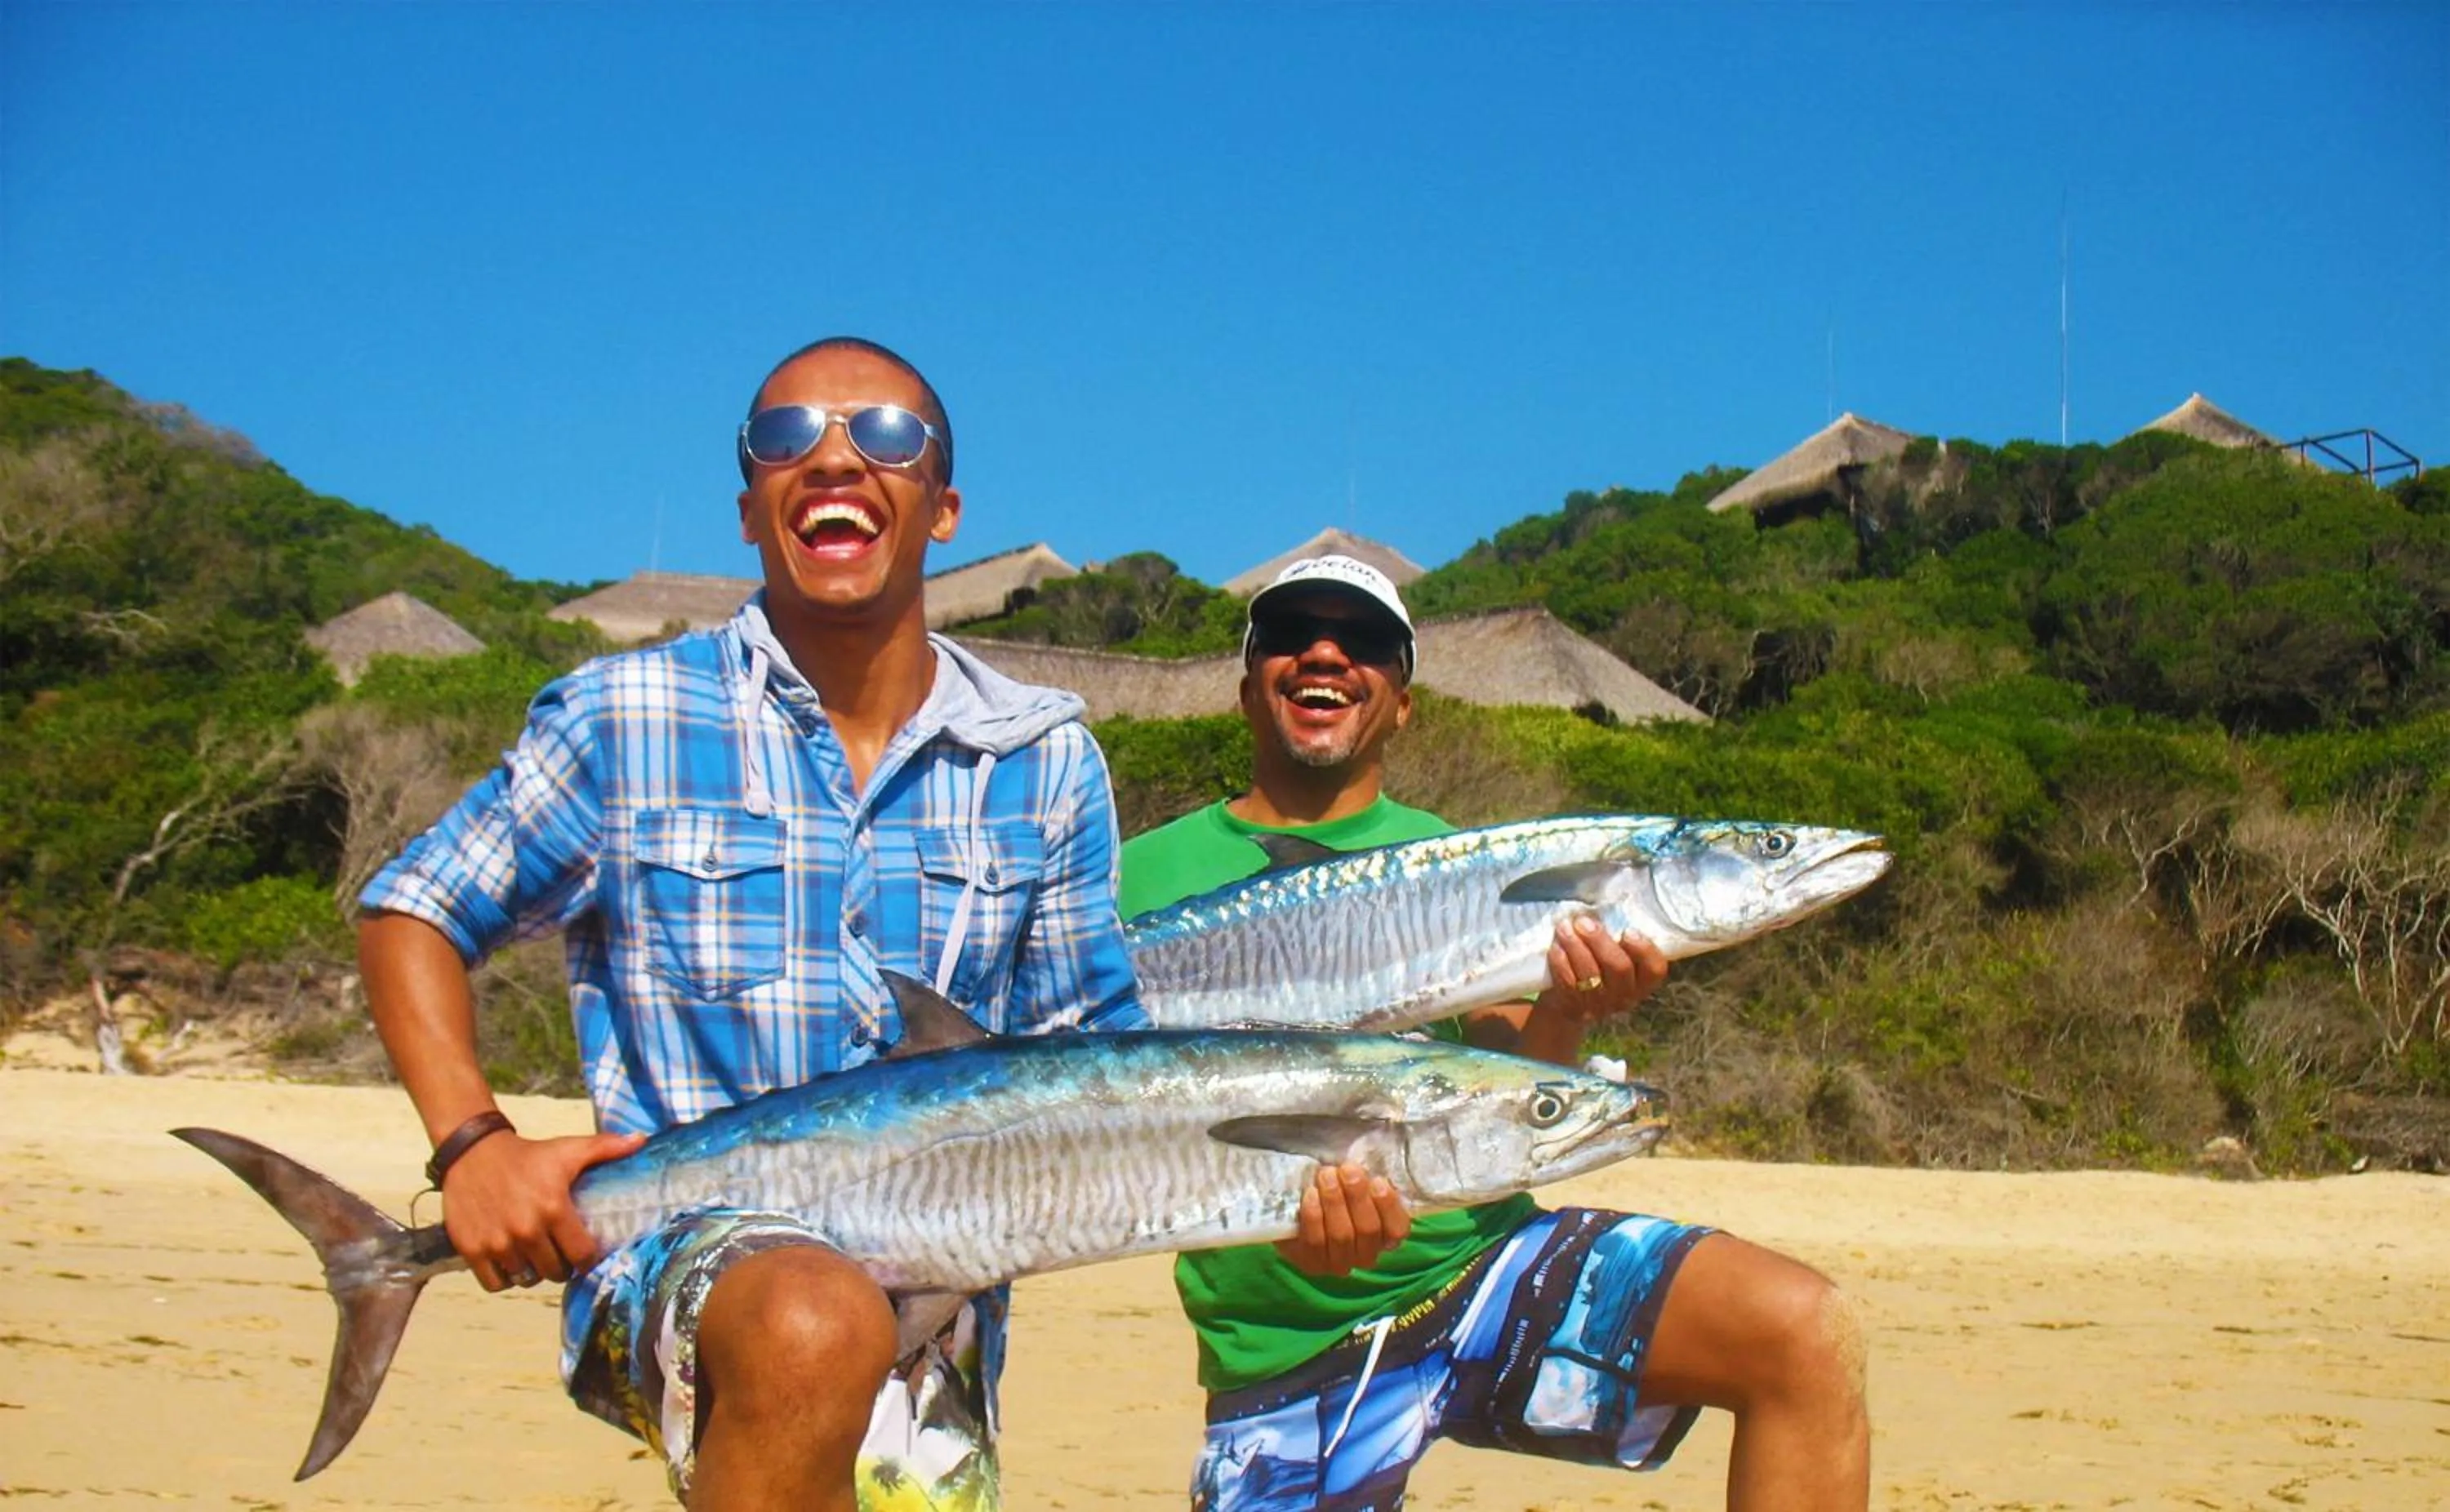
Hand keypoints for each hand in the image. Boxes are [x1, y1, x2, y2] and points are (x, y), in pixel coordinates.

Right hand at [440, 1128, 645, 1291]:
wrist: (473, 1152)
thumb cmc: (528, 1155)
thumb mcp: (568, 1149)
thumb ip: (606, 1148)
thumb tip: (642, 1140)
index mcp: (554, 1209)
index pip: (582, 1256)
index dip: (587, 1259)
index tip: (583, 1252)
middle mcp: (526, 1230)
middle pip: (555, 1272)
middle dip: (560, 1266)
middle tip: (558, 1252)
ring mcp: (497, 1243)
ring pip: (526, 1279)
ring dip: (532, 1271)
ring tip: (534, 1254)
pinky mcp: (471, 1249)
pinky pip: (495, 1283)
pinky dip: (504, 1277)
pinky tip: (510, 1260)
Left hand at [1275, 1163, 1410, 1275]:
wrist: (1296, 1211)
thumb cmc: (1335, 1191)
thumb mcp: (1353, 1184)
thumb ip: (1365, 1179)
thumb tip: (1367, 1160)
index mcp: (1385, 1236)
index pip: (1398, 1229)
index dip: (1389, 1207)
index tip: (1378, 1181)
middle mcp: (1366, 1254)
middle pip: (1368, 1230)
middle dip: (1357, 1197)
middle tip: (1347, 1170)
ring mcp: (1339, 1263)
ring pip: (1342, 1235)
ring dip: (1335, 1202)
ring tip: (1327, 1175)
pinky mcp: (1312, 1263)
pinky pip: (1315, 1242)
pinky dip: (1314, 1216)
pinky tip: (1311, 1194)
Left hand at [1531, 916, 1668, 1037]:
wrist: (1568, 1005)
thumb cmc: (1597, 968)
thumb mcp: (1614, 956)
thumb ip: (1616, 939)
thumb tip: (1603, 905)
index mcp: (1642, 981)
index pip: (1654, 969)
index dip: (1644, 950)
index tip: (1628, 930)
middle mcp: (1625, 996)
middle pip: (1619, 968)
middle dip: (1600, 941)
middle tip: (1584, 922)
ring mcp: (1600, 1004)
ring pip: (1590, 974)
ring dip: (1576, 946)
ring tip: (1565, 927)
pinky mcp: (1575, 1006)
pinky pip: (1568, 982)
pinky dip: (1561, 961)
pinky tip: (1556, 946)